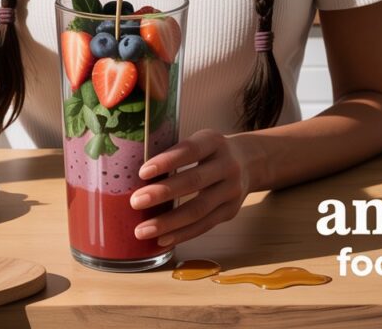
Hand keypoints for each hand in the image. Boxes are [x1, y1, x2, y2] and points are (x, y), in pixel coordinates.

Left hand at [130, 129, 251, 247]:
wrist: (251, 162)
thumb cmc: (211, 152)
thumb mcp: (200, 141)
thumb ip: (175, 152)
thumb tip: (130, 170)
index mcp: (214, 142)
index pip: (190, 150)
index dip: (167, 161)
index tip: (142, 172)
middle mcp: (227, 165)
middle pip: (194, 181)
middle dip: (163, 193)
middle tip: (135, 202)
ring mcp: (232, 191)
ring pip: (199, 210)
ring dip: (168, 222)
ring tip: (142, 230)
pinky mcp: (231, 211)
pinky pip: (204, 225)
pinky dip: (182, 234)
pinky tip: (161, 240)